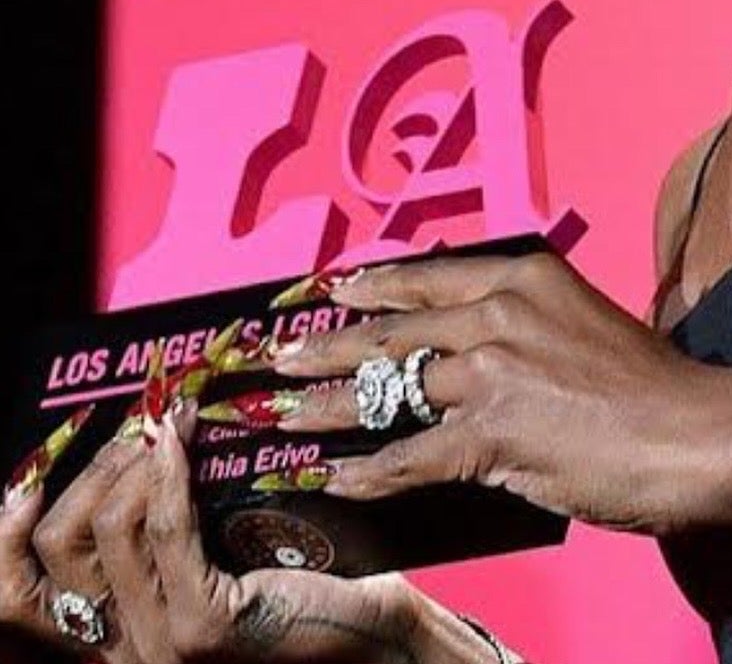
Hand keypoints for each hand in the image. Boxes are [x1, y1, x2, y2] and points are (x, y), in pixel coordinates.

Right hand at [0, 401, 512, 663]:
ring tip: (171, 415)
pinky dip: (170, 471)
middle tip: (135, 421)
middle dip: (89, 469)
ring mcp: (157, 646)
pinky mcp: (202, 627)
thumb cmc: (304, 585)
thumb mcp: (219, 556)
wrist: (373, 637)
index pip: (16, 596)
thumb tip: (141, 438)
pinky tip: (184, 433)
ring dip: (136, 456)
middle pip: (55, 549)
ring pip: (107, 528)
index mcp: (112, 637)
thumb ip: (166, 529)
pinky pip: (166, 530)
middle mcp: (120, 653)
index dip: (7, 530)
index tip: (27, 473)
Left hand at [262, 250, 731, 534]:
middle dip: (326, 344)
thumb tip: (469, 351)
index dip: (369, 286)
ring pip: (385, 390)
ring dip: (324, 408)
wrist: (696, 431)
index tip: (329, 290)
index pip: (426, 276)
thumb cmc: (649, 386)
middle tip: (276, 353)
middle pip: (392, 330)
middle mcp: (499, 312)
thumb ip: (524, 325)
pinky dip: (367, 473)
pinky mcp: (492, 435)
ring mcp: (492, 372)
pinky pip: (410, 456)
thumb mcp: (582, 323)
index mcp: (524, 277)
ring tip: (281, 416)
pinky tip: (336, 479)